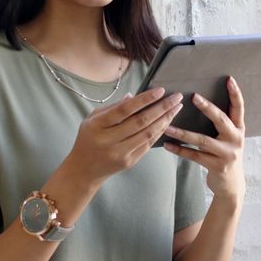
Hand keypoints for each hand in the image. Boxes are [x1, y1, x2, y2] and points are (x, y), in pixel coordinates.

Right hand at [65, 87, 183, 184]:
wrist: (84, 169)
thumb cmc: (88, 138)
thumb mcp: (93, 119)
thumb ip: (113, 107)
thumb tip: (134, 96)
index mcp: (98, 126)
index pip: (124, 110)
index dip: (144, 100)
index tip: (160, 90)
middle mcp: (109, 140)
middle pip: (141, 122)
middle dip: (162, 108)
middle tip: (176, 97)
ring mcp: (120, 153)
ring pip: (148, 134)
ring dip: (165, 120)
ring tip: (176, 108)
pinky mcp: (130, 162)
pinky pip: (148, 144)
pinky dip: (159, 131)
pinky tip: (167, 122)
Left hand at [163, 77, 246, 200]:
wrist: (232, 185)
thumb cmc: (225, 155)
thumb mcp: (228, 138)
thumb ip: (221, 123)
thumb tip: (200, 101)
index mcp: (238, 128)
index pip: (239, 107)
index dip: (235, 93)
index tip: (229, 79)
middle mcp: (236, 139)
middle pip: (221, 120)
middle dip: (208, 108)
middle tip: (194, 97)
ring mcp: (227, 154)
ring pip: (202, 140)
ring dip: (183, 133)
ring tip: (167, 127)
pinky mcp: (217, 166)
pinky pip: (194, 156)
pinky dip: (179, 150)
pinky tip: (167, 145)